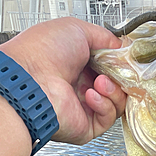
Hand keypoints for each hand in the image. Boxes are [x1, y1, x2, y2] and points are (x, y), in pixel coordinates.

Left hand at [0, 17, 126, 144]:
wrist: (29, 79)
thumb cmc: (42, 53)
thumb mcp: (76, 29)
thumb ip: (104, 37)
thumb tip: (121, 46)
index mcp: (77, 65)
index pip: (110, 67)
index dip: (120, 64)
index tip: (126, 59)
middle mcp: (80, 87)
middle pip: (117, 86)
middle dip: (120, 77)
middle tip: (118, 70)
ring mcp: (83, 107)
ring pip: (117, 103)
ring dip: (113, 90)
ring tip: (100, 81)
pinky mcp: (86, 126)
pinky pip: (109, 118)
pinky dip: (105, 105)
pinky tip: (91, 95)